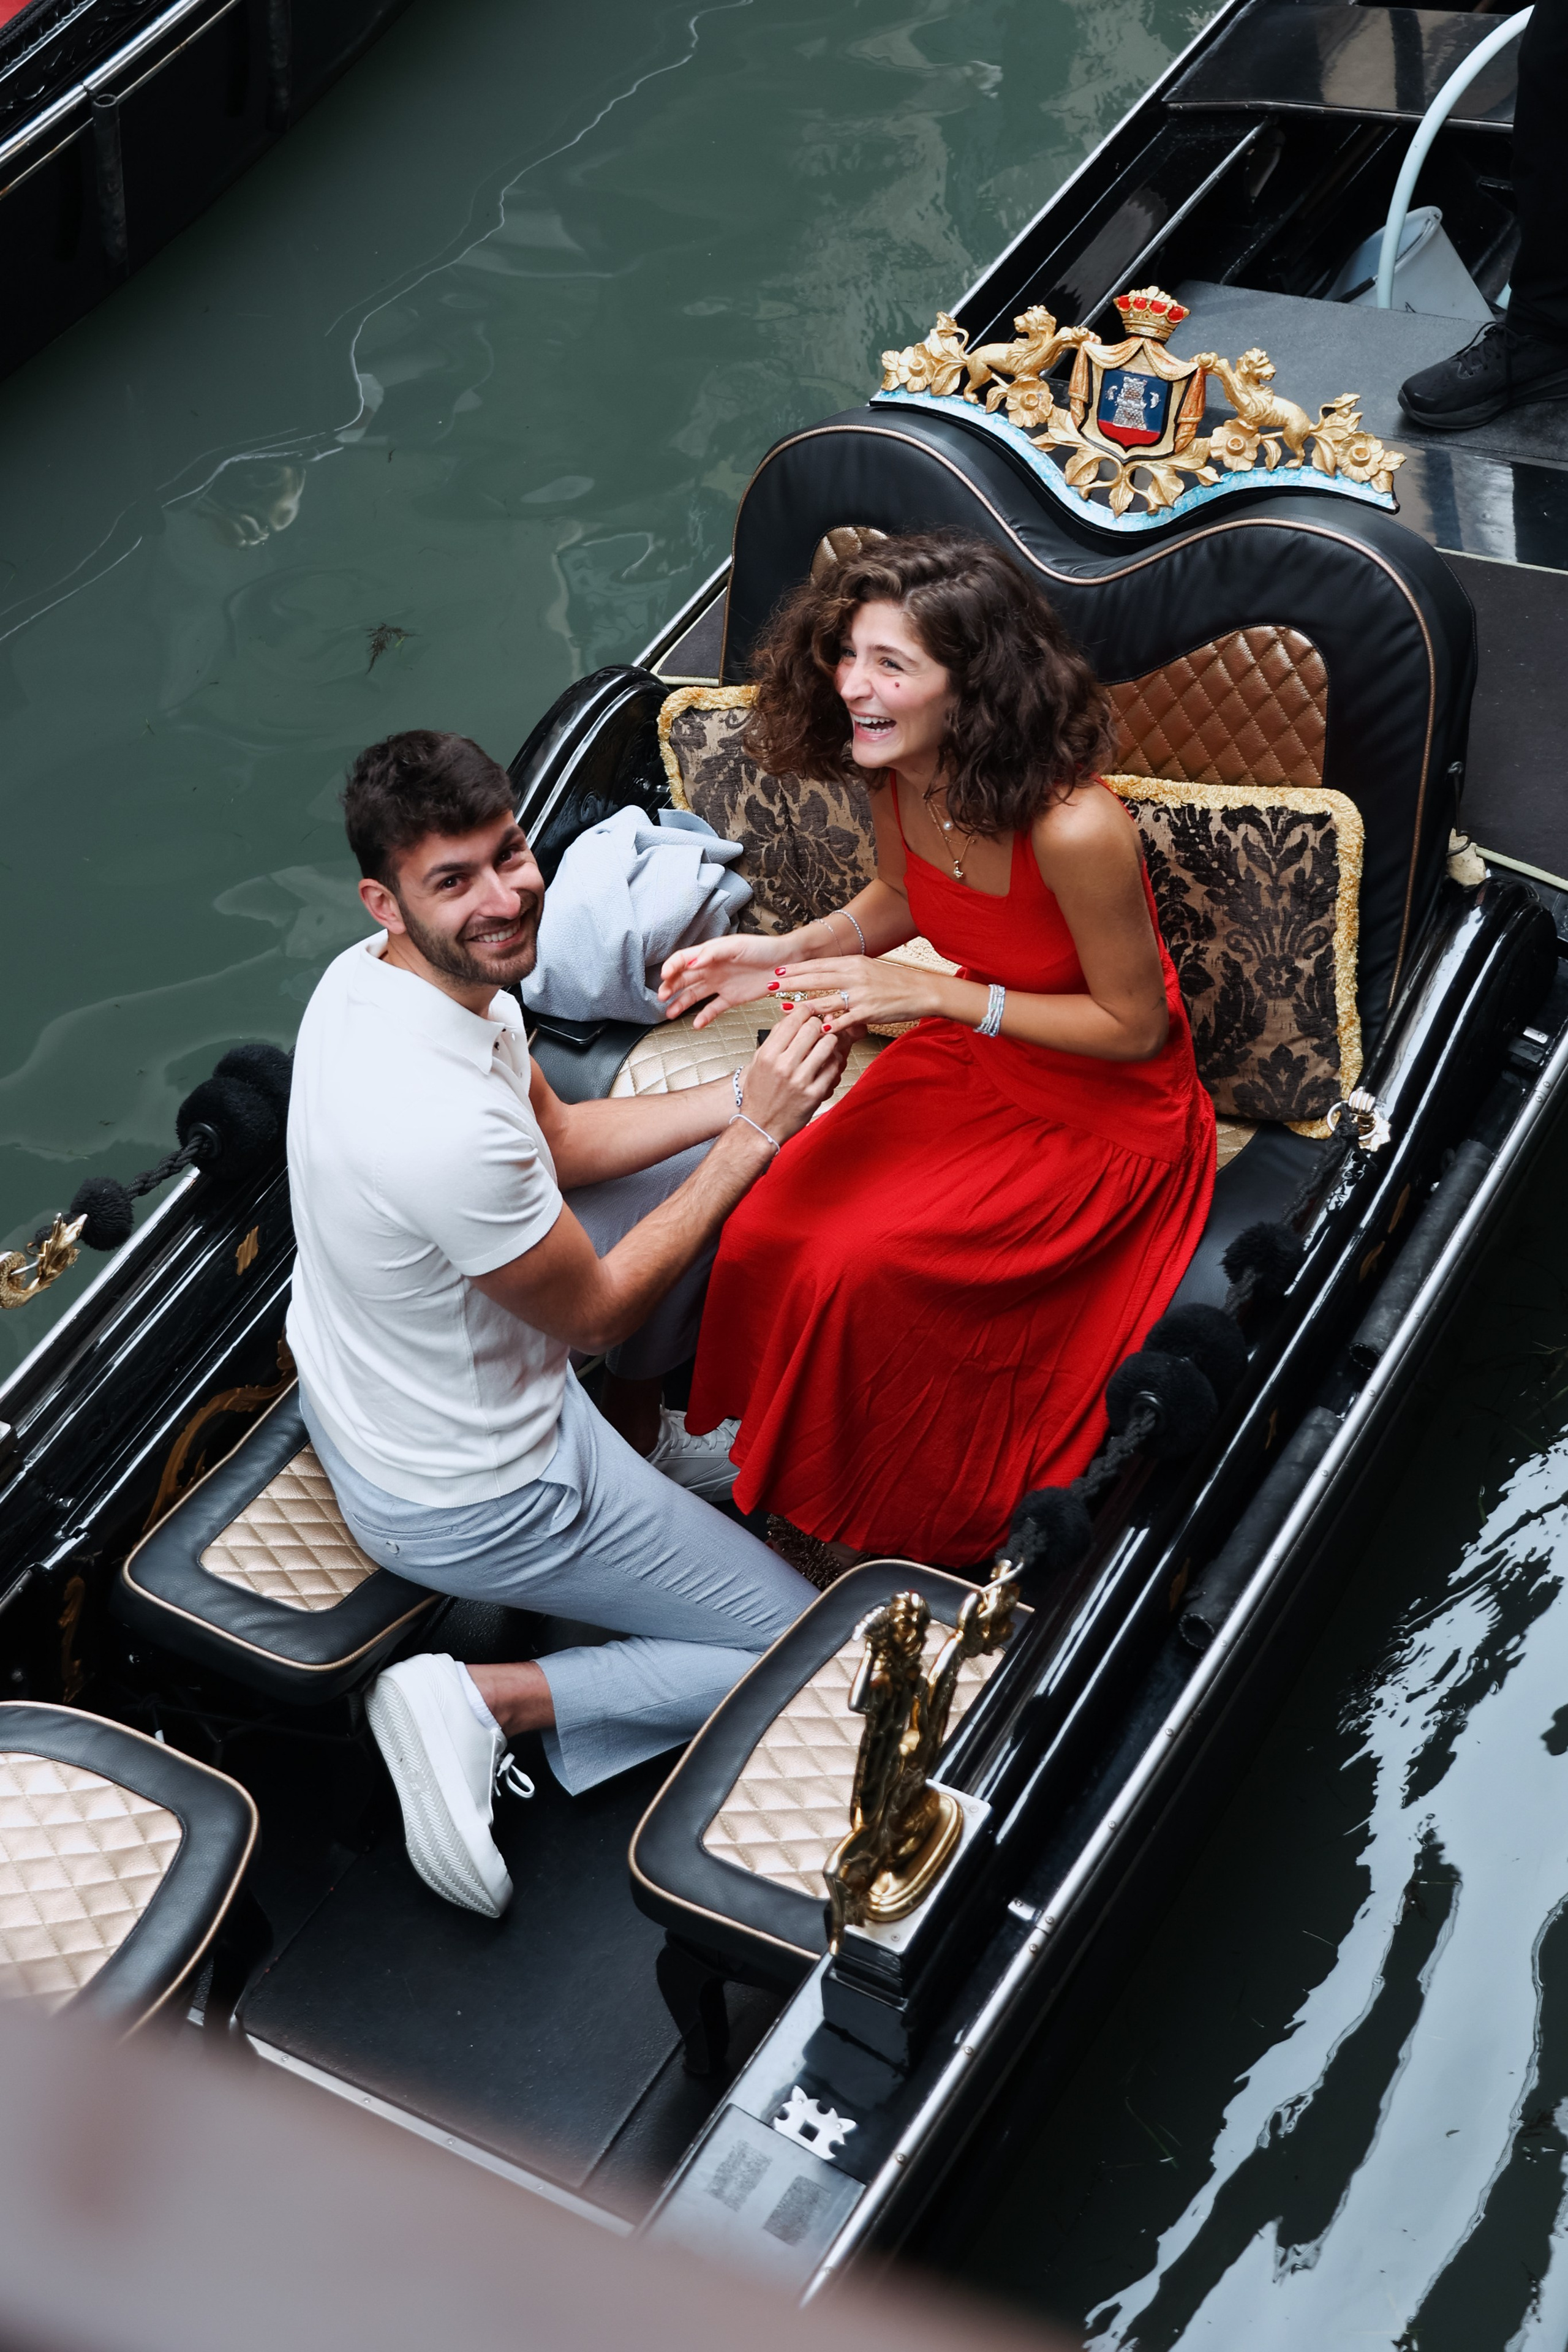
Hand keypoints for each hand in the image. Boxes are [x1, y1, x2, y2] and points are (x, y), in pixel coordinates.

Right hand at [659, 934, 781, 1026]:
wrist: (785, 963)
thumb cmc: (762, 948)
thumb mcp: (736, 946)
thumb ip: (713, 953)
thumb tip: (692, 962)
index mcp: (710, 953)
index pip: (683, 959)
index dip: (671, 967)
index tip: (664, 977)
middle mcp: (711, 969)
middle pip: (684, 978)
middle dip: (671, 987)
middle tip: (662, 997)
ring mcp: (720, 984)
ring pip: (694, 995)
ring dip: (681, 1003)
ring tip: (670, 1013)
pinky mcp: (731, 998)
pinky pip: (713, 1009)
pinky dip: (704, 1017)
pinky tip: (696, 1024)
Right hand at [736, 1005, 848, 1143]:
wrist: (760, 1126)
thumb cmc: (759, 1094)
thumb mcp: (758, 1061)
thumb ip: (775, 1038)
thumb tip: (791, 1017)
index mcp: (768, 1055)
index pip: (793, 1020)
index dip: (805, 1011)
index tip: (809, 1010)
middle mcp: (784, 1066)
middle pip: (812, 1028)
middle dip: (818, 1024)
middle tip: (819, 1026)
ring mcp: (801, 1081)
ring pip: (827, 1045)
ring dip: (829, 1040)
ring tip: (825, 1042)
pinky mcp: (814, 1094)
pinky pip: (833, 1067)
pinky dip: (834, 1061)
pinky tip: (828, 1061)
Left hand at [769, 953, 944, 1033]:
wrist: (921, 990)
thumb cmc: (895, 982)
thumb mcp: (868, 969)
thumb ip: (846, 972)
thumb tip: (826, 974)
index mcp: (853, 963)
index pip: (818, 965)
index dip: (796, 969)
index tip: (777, 971)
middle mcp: (854, 975)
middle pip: (816, 978)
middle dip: (790, 983)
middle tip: (769, 986)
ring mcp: (861, 994)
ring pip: (826, 999)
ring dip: (803, 1005)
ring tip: (784, 1009)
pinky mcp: (870, 1011)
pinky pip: (846, 1019)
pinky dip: (831, 1025)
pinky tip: (818, 1029)